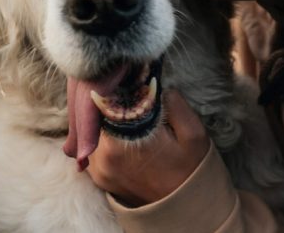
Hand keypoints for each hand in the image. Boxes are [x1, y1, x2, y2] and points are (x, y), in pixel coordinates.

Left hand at [86, 89, 209, 206]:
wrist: (185, 209)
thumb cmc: (191, 170)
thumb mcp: (194, 133)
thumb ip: (174, 103)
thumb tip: (152, 83)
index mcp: (125, 141)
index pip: (104, 100)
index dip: (113, 84)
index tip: (122, 74)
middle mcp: (104, 156)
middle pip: (93, 115)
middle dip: (105, 99)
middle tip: (120, 86)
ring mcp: (98, 169)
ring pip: (89, 131)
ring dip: (100, 117)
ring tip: (118, 106)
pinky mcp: (98, 178)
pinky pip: (90, 148)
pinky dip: (99, 135)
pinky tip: (114, 127)